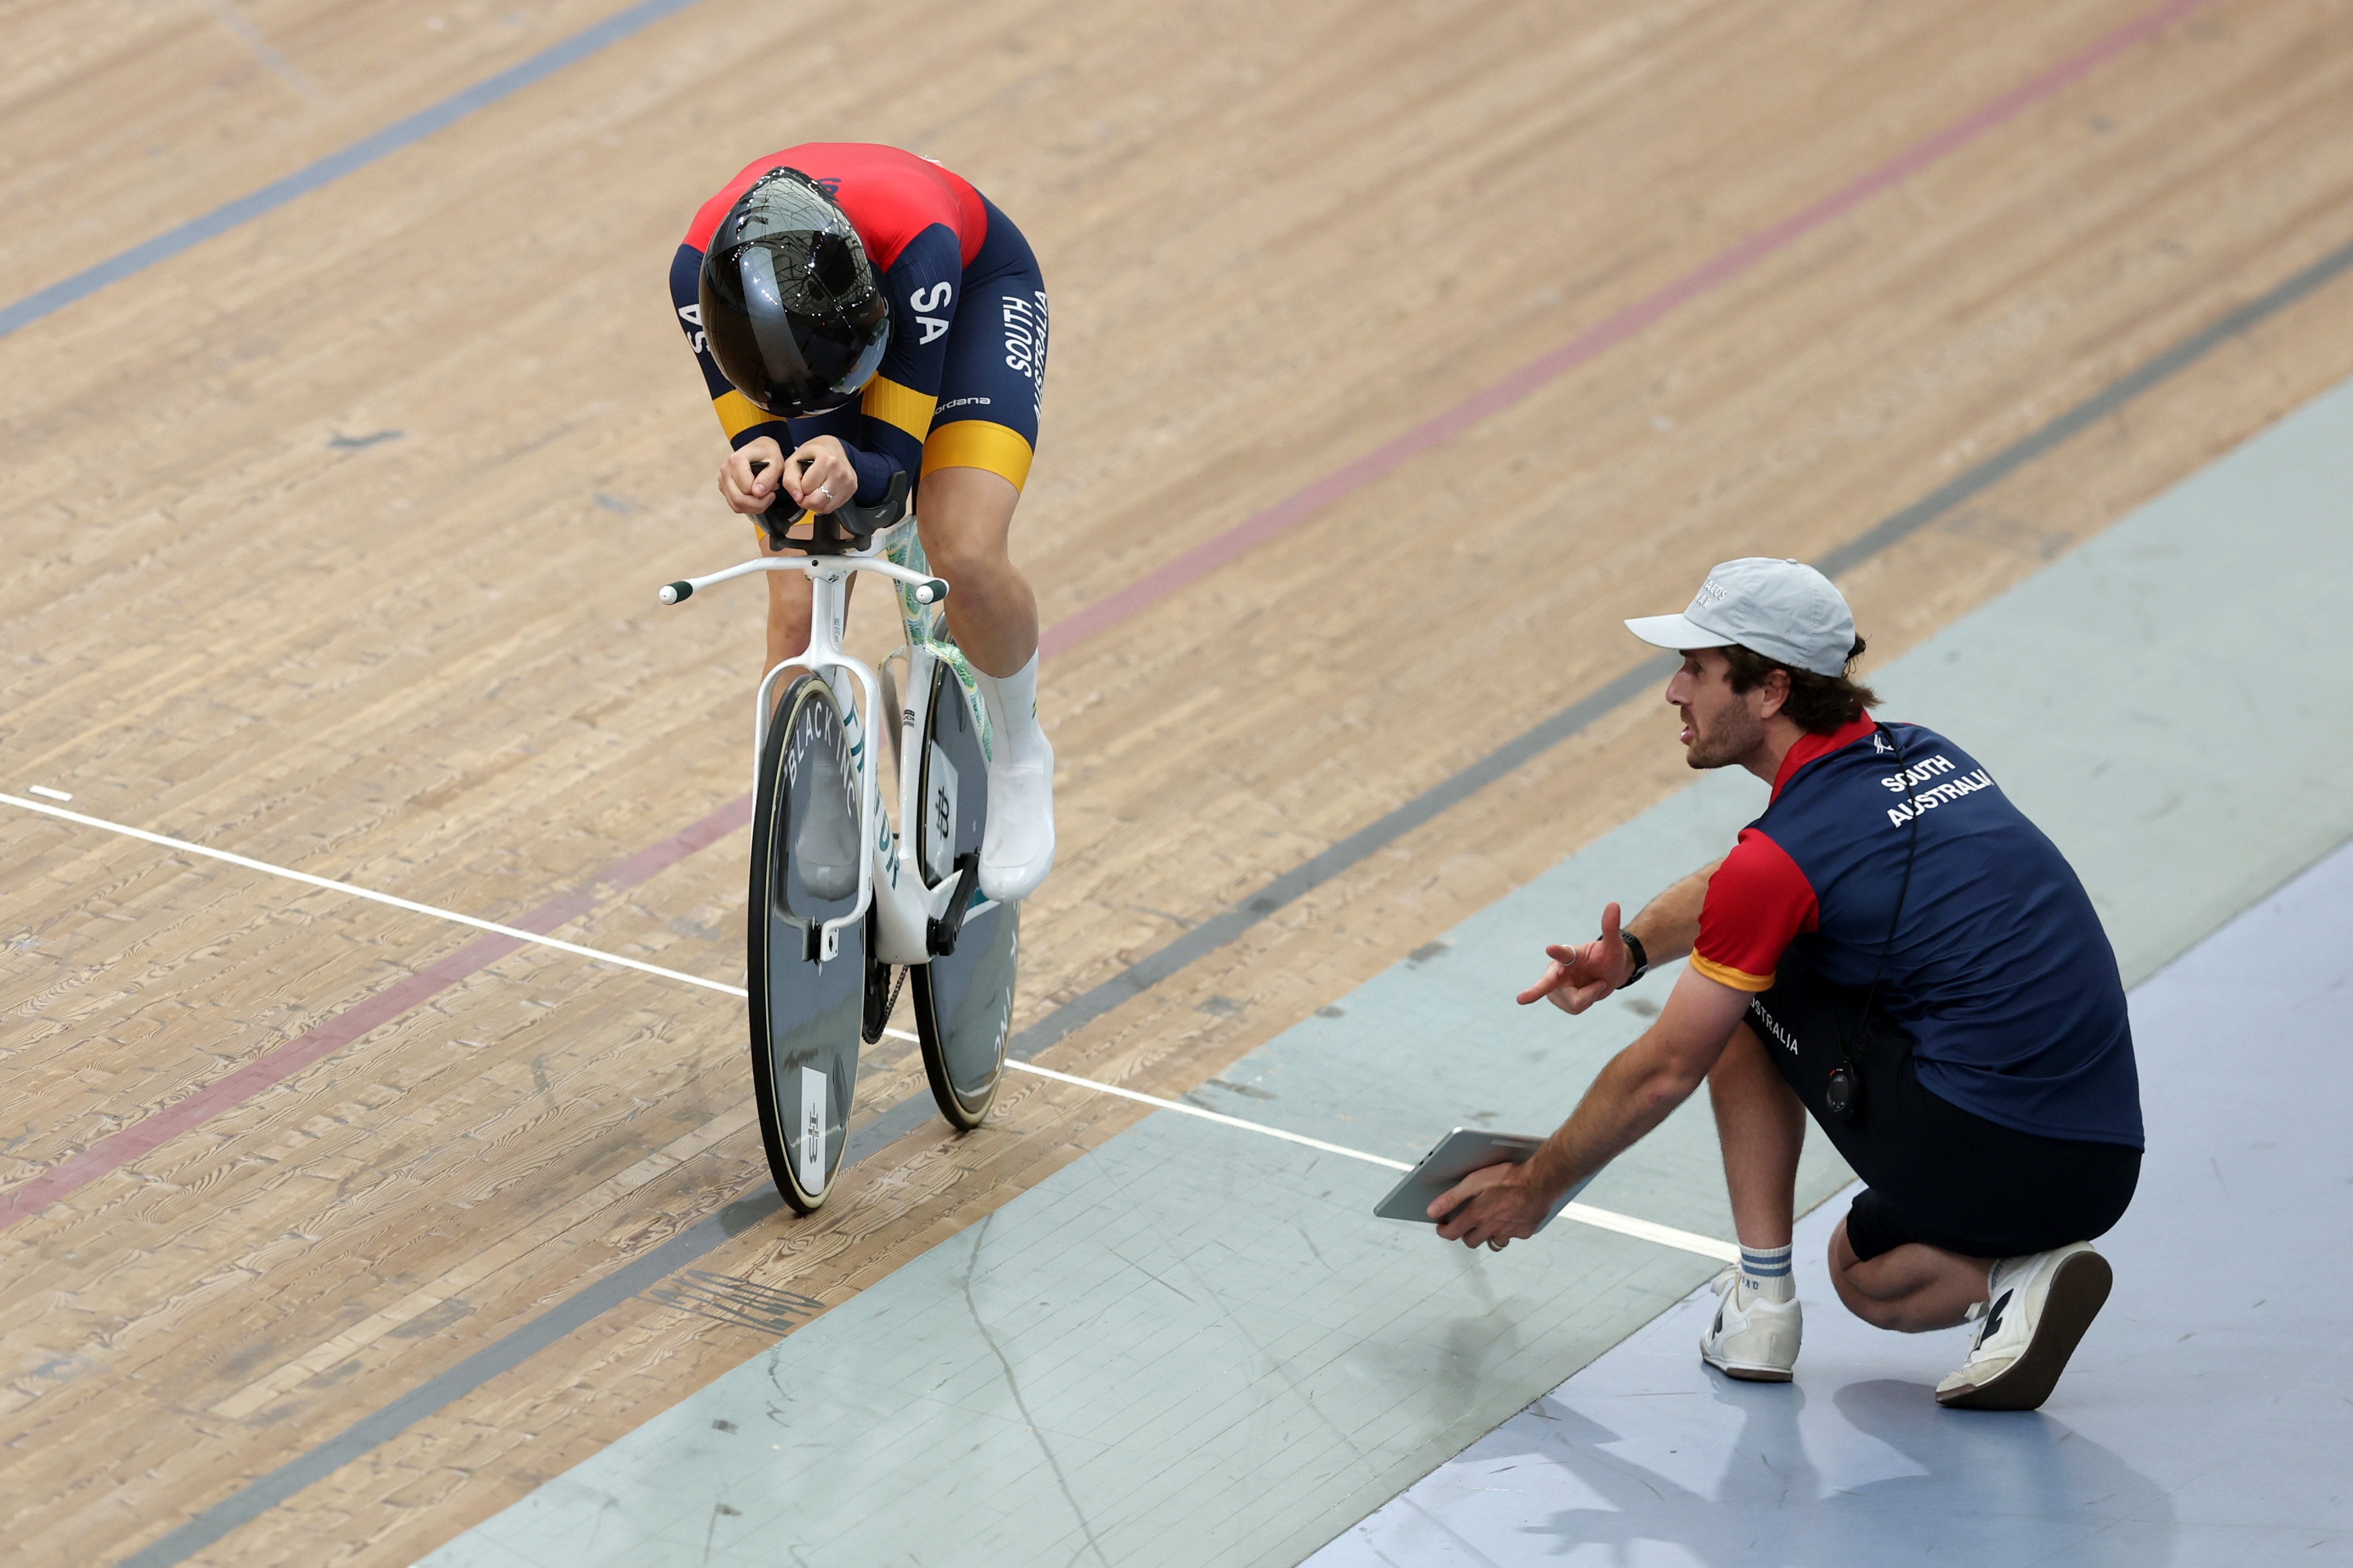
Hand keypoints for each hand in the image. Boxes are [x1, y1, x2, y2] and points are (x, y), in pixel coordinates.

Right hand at [717, 437, 785, 514]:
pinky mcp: (724, 487)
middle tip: (770, 497)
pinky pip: (734, 504)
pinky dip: (747, 506)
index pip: (746, 490)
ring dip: (753, 507)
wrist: (760, 449)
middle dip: (758, 505)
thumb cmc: (768, 454)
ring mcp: (723, 479)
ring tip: (764, 497)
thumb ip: (768, 477)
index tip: (774, 490)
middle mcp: (726, 470)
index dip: (763, 495)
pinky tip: (756, 497)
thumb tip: (757, 493)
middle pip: (738, 499)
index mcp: (736, 460)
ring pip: (735, 505)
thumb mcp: (776, 463)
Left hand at [779, 435, 856, 513]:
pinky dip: (825, 504)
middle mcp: (840, 472)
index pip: (806, 489)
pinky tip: (823, 492)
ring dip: (815, 504)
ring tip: (813, 492)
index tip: (801, 481)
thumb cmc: (814, 452)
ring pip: (826, 507)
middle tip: (804, 492)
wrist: (833, 447)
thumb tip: (797, 497)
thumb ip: (790, 479)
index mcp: (826, 460)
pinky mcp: (852, 488)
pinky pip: (834, 506)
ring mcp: (848, 481)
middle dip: (806, 500)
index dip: (799, 488)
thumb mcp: (794, 460)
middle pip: (817, 501)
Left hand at [1429, 1160, 1551, 1250]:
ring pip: (1492, 1241)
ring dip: (1486, 1233)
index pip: (1452, 1233)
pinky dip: (1507, 1229)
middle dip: (1464, 1234)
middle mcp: (1492, 1228)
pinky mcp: (1525, 1231)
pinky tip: (1509, 1215)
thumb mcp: (1474, 1181)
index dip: (1443, 1231)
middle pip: (1471, 1241)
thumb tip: (1431, 1211)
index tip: (1441, 1226)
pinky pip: (1512, 1236)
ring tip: (1487, 1219)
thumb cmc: (1508, 1176)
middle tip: (1465, 1222)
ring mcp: (1509, 1231)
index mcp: (1477, 1216)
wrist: (1542, 1179)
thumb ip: (1451, 1198)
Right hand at [1516, 900, 1632, 1014]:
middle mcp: (1558, 969)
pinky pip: (1574, 1008)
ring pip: (1572, 1002)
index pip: (1563, 953)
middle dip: (1534, 991)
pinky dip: (1587, 1002)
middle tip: (1520, 1000)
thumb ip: (1610, 927)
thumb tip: (1614, 903)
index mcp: (1570, 955)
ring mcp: (1556, 985)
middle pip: (1548, 983)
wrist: (1609, 972)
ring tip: (1596, 985)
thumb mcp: (1614, 945)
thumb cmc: (1609, 957)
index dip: (1557, 951)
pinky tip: (1589, 993)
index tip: (1550, 949)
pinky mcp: (1558, 997)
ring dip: (1589, 997)